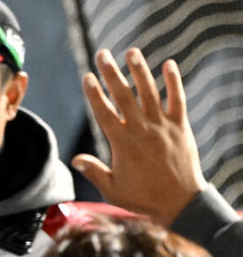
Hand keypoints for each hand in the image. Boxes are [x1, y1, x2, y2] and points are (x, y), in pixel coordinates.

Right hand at [74, 47, 205, 226]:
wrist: (180, 204)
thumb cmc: (143, 199)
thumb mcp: (112, 189)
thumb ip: (94, 171)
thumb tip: (75, 159)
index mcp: (122, 143)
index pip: (104, 111)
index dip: (94, 93)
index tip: (87, 76)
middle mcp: (141, 129)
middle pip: (123, 95)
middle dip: (111, 73)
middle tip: (102, 54)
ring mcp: (162, 126)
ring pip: (149, 92)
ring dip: (140, 71)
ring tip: (131, 52)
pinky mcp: (180, 127)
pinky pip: (177, 99)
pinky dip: (173, 82)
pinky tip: (169, 64)